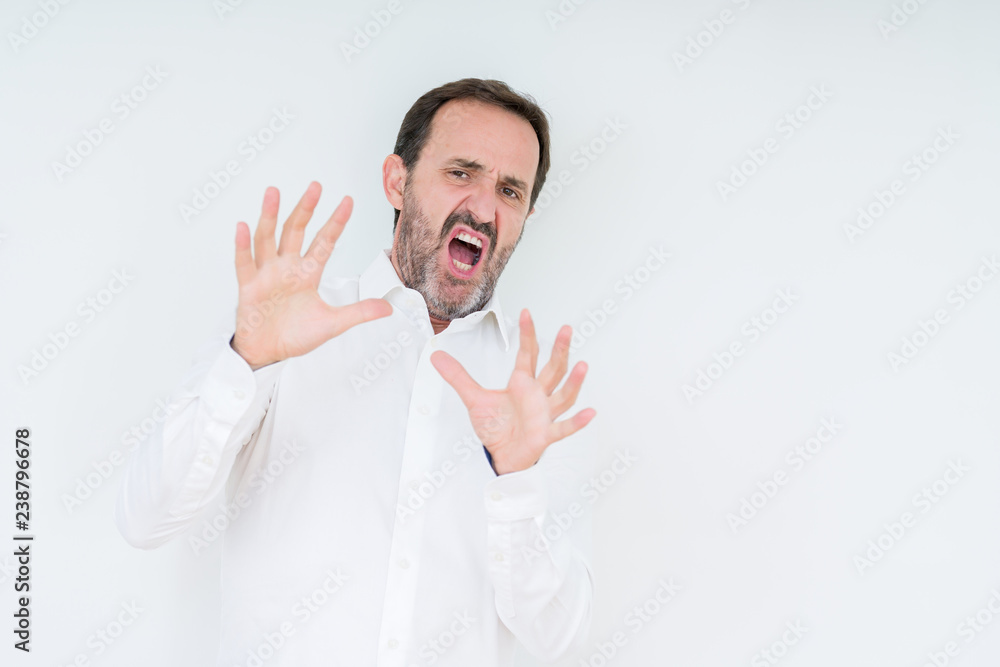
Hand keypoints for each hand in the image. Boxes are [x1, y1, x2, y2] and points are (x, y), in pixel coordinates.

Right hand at [232, 182, 392, 369]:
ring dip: (270, 216)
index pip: (324, 242)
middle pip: (296, 231)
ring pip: (268, 239)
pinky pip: (244, 263)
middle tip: (316, 186)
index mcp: (308, 274)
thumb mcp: (333, 324)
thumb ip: (358, 313)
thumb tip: (389, 309)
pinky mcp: (248, 287)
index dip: (336, 222)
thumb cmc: (296, 336)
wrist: (268, 353)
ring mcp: (266, 274)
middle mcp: (287, 268)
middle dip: (306, 209)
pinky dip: (242, 245)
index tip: (348, 200)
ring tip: (274, 192)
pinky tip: (243, 226)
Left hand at [430, 309, 595, 474]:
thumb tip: (436, 356)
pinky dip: (577, 422)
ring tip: (583, 365)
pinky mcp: (546, 434)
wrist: (501, 455)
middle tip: (566, 329)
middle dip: (559, 349)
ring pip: (563, 395)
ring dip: (574, 382)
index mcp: (522, 383)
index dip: (527, 334)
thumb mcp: (474, 399)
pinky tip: (590, 413)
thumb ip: (458, 377)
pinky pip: (564, 428)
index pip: (528, 354)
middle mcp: (538, 395)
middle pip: (553, 368)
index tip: (527, 313)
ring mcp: (544, 414)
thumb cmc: (496, 426)